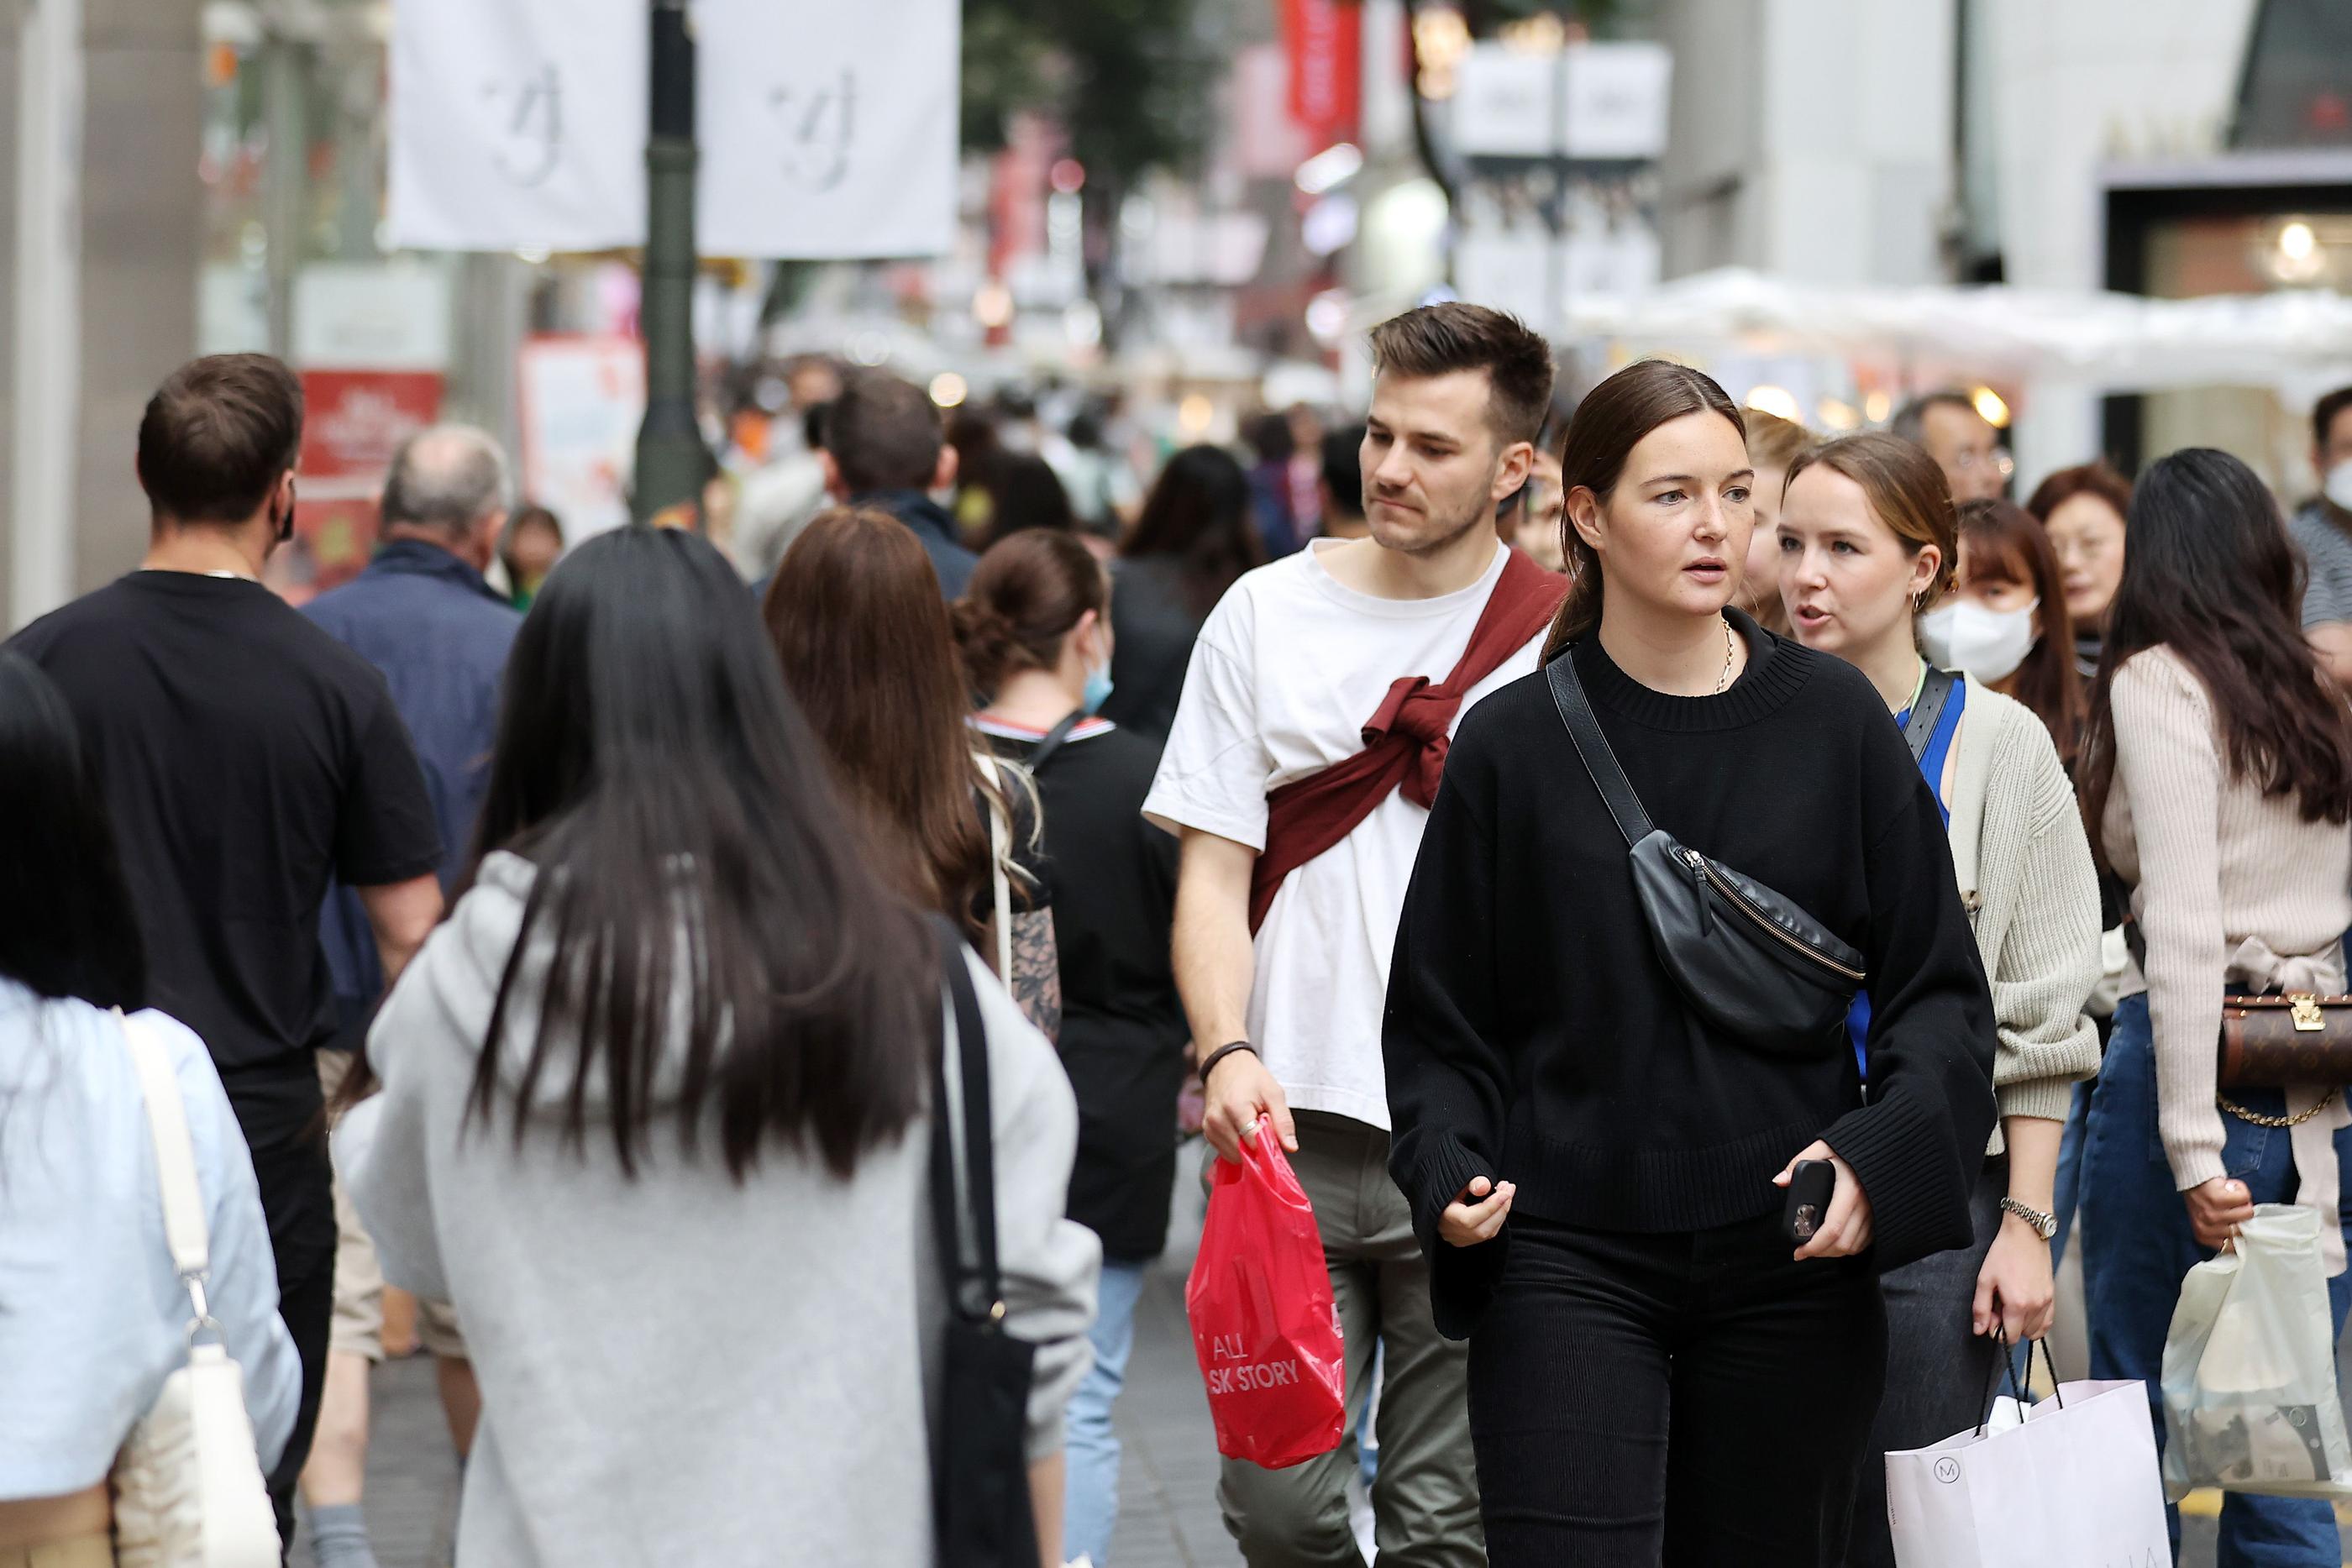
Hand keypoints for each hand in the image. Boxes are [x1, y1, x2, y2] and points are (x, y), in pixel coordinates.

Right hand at [1202, 1048, 1294, 1162]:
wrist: (1225, 1064)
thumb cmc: (1249, 1076)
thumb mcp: (1274, 1093)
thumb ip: (1283, 1121)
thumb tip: (1290, 1146)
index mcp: (1235, 1108)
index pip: (1254, 1143)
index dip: (1268, 1143)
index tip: (1273, 1134)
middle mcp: (1217, 1120)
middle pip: (1244, 1152)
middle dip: (1257, 1145)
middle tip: (1261, 1124)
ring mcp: (1209, 1128)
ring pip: (1235, 1155)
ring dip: (1247, 1146)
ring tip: (1250, 1124)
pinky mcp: (1207, 1133)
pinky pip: (1226, 1152)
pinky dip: (1237, 1146)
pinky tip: (1240, 1129)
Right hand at [1439, 1175, 1515, 1246]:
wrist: (1435, 1192)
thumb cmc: (1444, 1184)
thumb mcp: (1455, 1178)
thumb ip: (1471, 1182)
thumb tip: (1484, 1186)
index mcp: (1443, 1218)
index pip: (1470, 1219)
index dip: (1491, 1206)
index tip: (1505, 1190)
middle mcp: (1450, 1233)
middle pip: (1482, 1229)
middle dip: (1501, 1208)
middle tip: (1509, 1188)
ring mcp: (1457, 1239)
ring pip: (1486, 1233)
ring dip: (1501, 1213)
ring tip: (1506, 1193)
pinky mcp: (1464, 1240)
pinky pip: (1485, 1233)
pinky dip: (1496, 1219)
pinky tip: (1500, 1204)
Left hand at [1774, 1141, 1873, 1259]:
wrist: (1883, 1146)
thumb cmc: (1851, 1147)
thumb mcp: (1824, 1147)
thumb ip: (1799, 1161)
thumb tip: (1779, 1181)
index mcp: (1850, 1190)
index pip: (1832, 1228)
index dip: (1814, 1246)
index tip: (1799, 1252)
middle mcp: (1866, 1205)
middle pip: (1843, 1243)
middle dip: (1821, 1253)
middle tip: (1804, 1251)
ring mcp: (1876, 1212)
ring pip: (1855, 1246)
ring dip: (1834, 1253)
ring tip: (1817, 1248)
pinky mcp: (1881, 1216)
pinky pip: (1866, 1241)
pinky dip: (1850, 1247)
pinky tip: (1836, 1243)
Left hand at [1974, 1212, 2055, 1339]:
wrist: (2026, 1234)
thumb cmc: (2004, 1253)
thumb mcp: (1984, 1280)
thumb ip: (1981, 1308)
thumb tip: (1980, 1331)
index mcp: (2018, 1304)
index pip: (2010, 1337)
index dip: (1997, 1332)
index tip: (1991, 1318)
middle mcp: (2036, 1306)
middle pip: (2022, 1334)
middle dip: (2009, 1326)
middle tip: (1999, 1306)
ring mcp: (2047, 1301)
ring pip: (2035, 1330)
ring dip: (2022, 1324)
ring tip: (2011, 1304)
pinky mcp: (2053, 1296)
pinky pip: (2048, 1321)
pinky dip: (2036, 1322)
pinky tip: (2025, 1310)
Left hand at [2186, 1176, 2254, 1250]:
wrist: (2193, 1179)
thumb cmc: (2206, 1201)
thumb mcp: (2210, 1222)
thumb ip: (2225, 1233)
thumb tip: (2245, 1239)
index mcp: (2204, 1236)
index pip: (2231, 1248)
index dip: (2241, 1237)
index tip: (2240, 1227)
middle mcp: (2206, 1228)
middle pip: (2242, 1230)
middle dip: (2243, 1218)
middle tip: (2236, 1208)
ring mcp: (2212, 1214)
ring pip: (2247, 1214)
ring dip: (2245, 1204)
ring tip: (2234, 1199)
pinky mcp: (2217, 1199)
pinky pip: (2244, 1198)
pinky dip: (2243, 1191)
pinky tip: (2233, 1189)